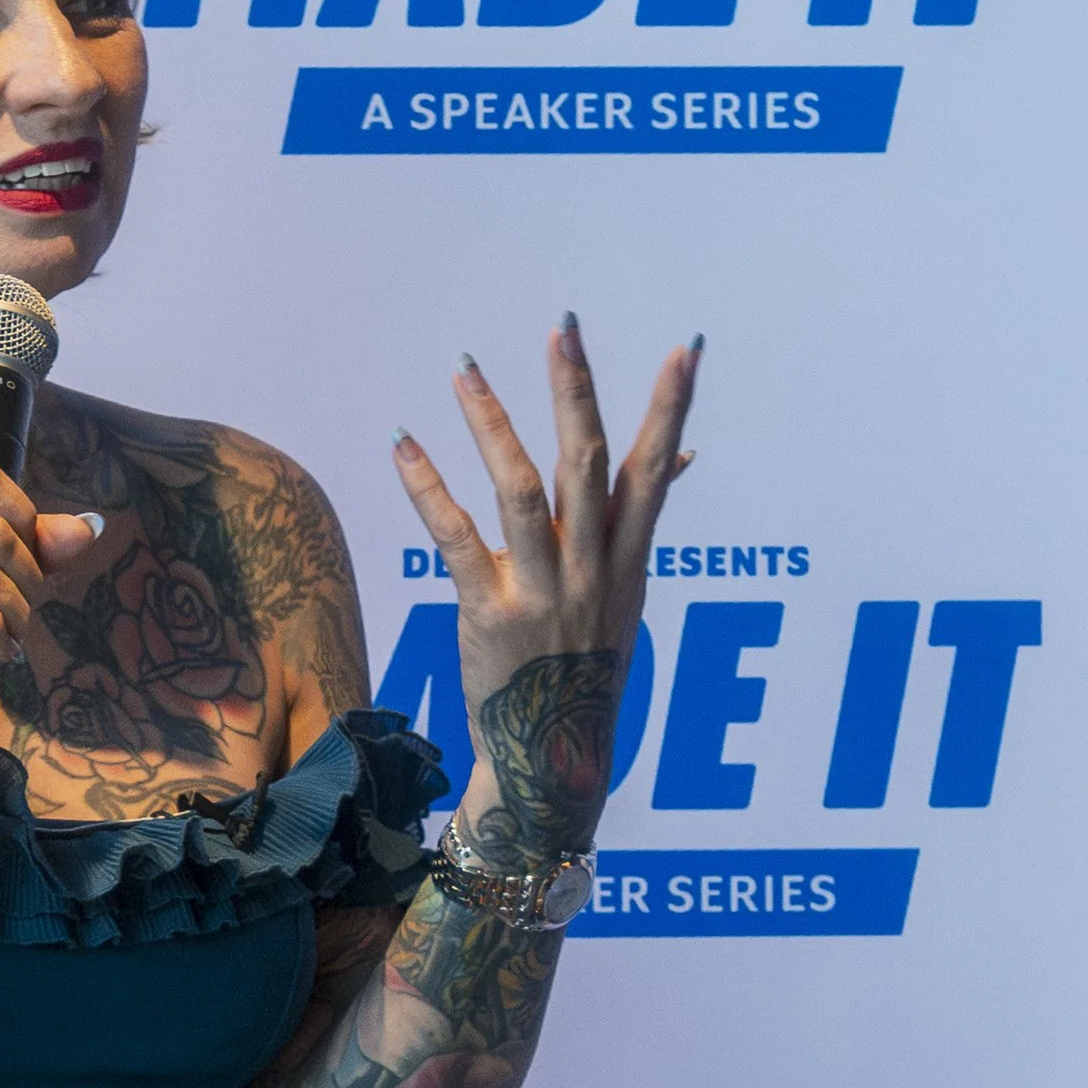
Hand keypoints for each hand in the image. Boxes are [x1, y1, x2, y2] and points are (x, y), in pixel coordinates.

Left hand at [391, 318, 698, 859]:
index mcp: (627, 560)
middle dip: (577, 392)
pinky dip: (428, 487)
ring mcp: (542, 592)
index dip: (670, 409)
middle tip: (564, 330)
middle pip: (589, 465)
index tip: (684, 350)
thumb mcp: (625, 596)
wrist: (552, 758)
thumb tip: (678, 456)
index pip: (654, 471)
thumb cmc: (583, 667)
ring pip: (522, 490)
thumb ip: (636, 521)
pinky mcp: (489, 612)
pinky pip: (456, 538)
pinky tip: (404, 445)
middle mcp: (591, 571)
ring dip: (491, 423)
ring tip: (464, 370)